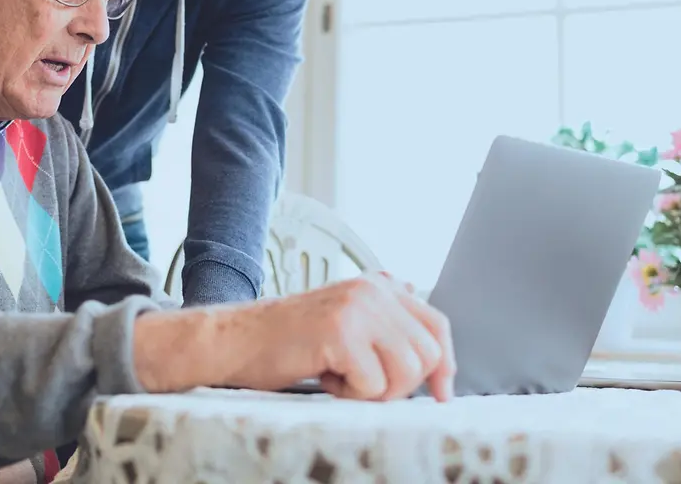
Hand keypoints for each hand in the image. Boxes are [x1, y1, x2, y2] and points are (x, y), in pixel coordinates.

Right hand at [136, 274, 454, 401]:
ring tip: (340, 377)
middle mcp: (372, 290)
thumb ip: (386, 327)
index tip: (443, 393)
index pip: (436, 324)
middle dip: (401, 384)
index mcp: (378, 286)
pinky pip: (374, 385)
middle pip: (427, 354)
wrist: (235, 340)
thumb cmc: (288, 342)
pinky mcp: (341, 331)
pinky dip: (350, 395)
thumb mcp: (346, 323)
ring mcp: (358, 307)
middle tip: (362, 383)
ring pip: (407, 372)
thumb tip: (437, 359)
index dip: (445, 363)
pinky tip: (324, 376)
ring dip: (374, 391)